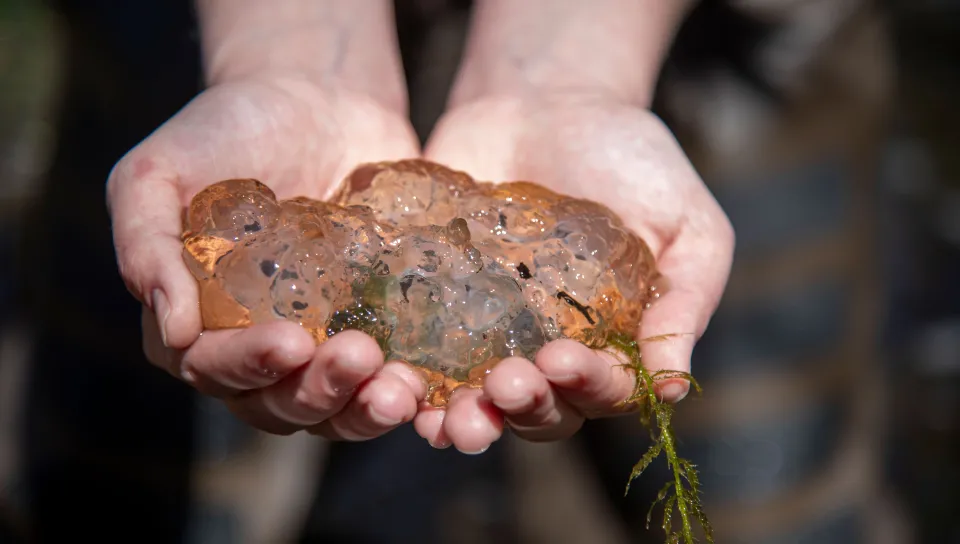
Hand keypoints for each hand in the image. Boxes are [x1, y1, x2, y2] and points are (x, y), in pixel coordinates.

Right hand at [108, 75, 428, 438]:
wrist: (317, 98)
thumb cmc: (228, 129)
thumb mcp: (161, 170)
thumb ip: (146, 242)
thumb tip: (174, 331)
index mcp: (195, 323)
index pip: (213, 369)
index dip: (248, 366)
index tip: (291, 342)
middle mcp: (255, 348)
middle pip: (280, 402)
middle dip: (319, 391)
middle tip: (359, 356)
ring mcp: (319, 343)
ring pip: (336, 407)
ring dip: (365, 408)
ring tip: (399, 388)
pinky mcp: (374, 329)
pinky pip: (386, 379)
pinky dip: (407, 392)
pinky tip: (429, 382)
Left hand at [416, 94, 734, 452]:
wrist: (545, 99)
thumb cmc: (628, 157)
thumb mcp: (684, 223)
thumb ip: (684, 302)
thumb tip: (675, 390)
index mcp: (615, 342)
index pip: (606, 390)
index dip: (587, 387)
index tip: (562, 358)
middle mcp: (552, 350)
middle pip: (542, 412)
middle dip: (525, 408)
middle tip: (506, 382)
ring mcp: (492, 333)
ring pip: (482, 402)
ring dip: (469, 420)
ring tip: (451, 418)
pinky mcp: (439, 307)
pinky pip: (426, 361)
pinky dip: (415, 388)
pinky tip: (402, 391)